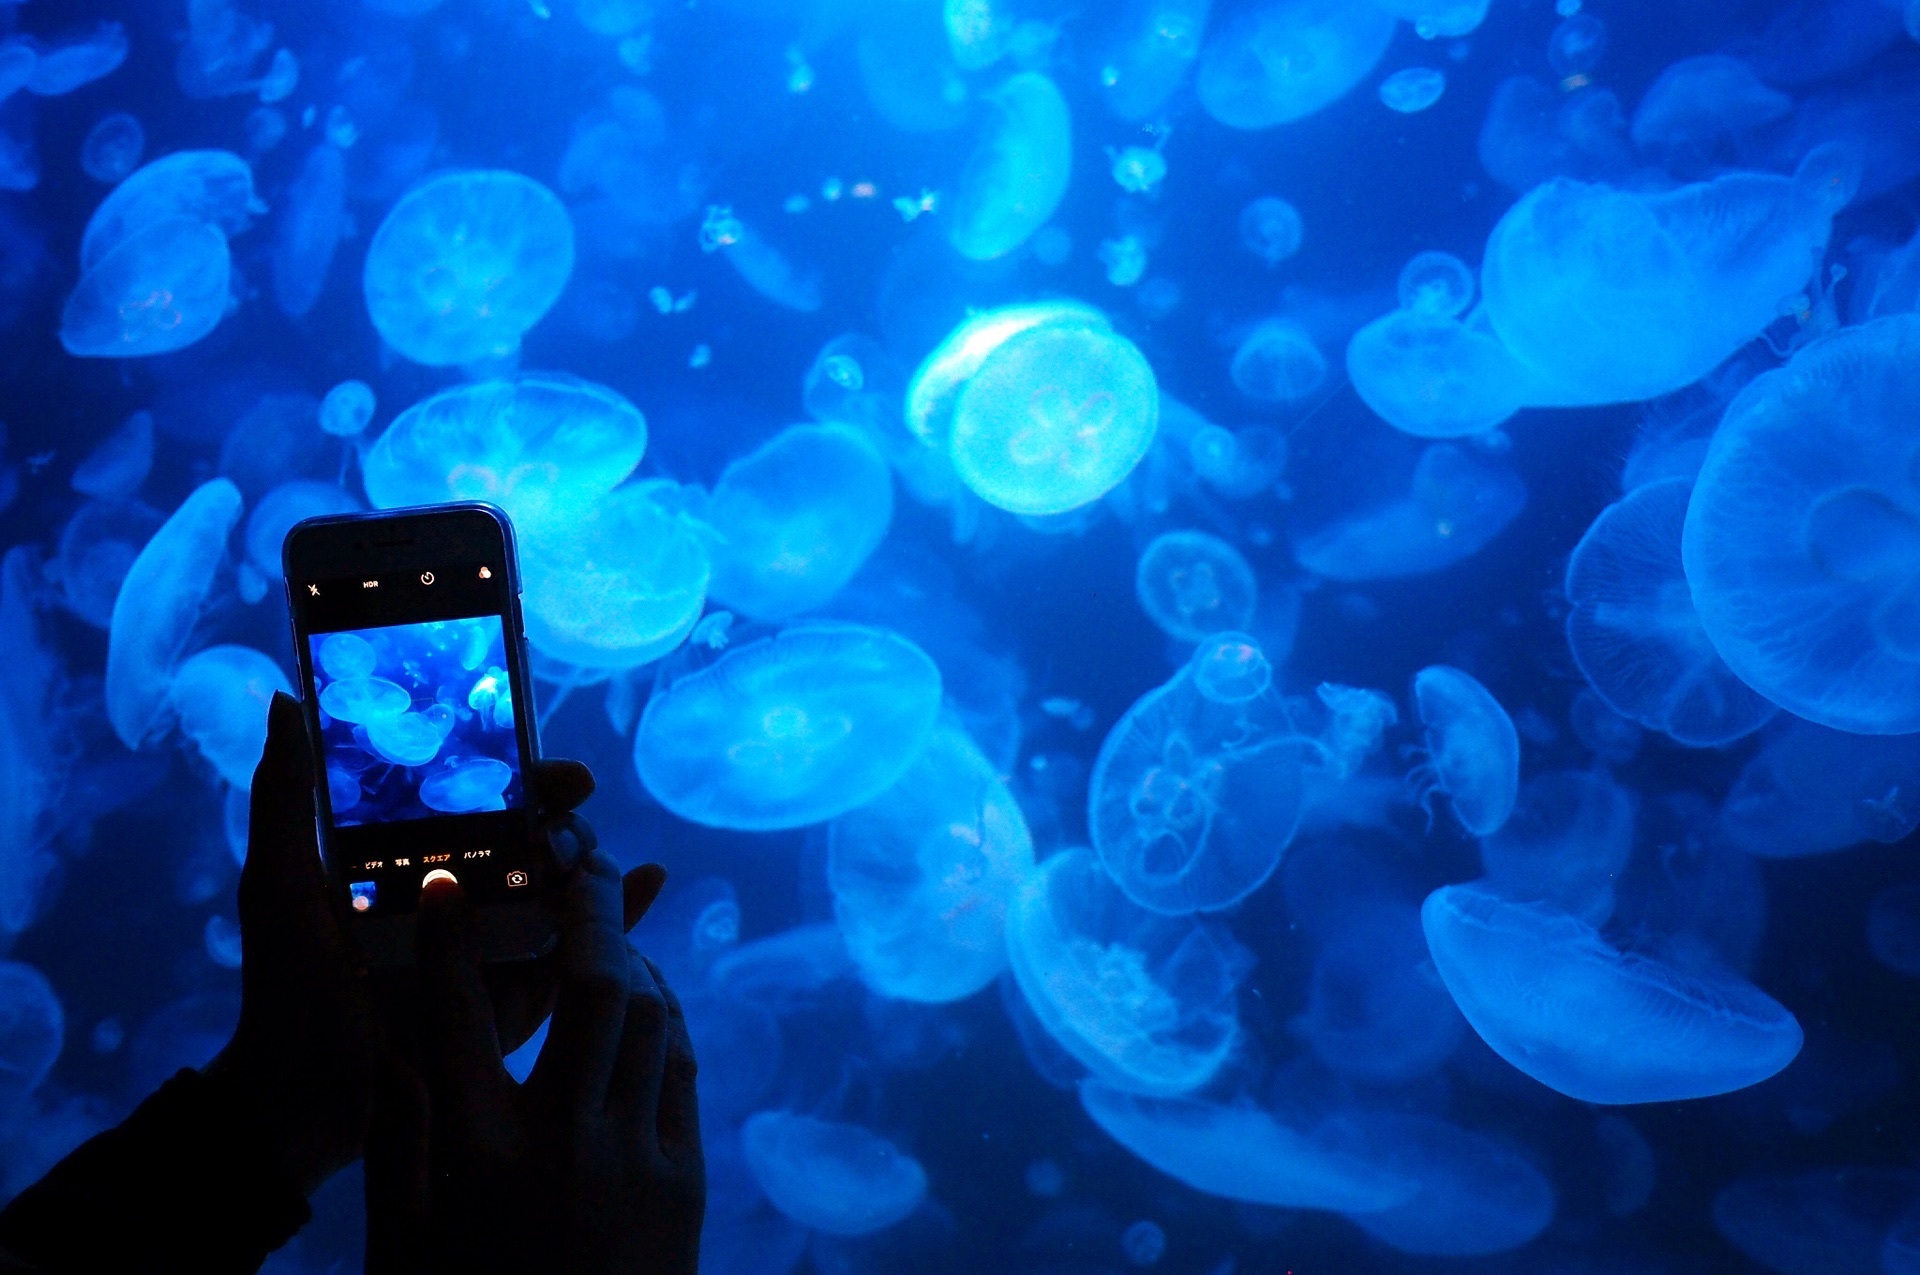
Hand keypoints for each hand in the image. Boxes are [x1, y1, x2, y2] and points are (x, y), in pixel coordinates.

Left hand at [206, 691, 662, 1195]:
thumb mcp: (281, 880)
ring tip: (585, 856)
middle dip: (560, 809)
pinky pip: (586, 947)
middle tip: (564, 806)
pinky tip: (650, 880)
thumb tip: (289, 698)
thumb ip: (287, 794)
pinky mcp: (528, 990)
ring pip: (567, 880)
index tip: (540, 758)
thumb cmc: (287, 984)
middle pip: (535, 829)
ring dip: (590, 854)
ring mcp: (503, 939)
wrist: (304, 1090)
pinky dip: (626, 911)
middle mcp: (468, 889)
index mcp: (417, 856)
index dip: (516, 769)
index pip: (480, 795)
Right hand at [365, 849, 703, 1274]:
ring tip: (604, 927)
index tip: (448, 881)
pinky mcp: (687, 1181)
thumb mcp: (402, 1245)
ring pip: (652, 1017)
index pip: (459, 1018)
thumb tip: (396, 1051)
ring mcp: (638, 1159)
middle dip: (585, 908)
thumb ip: (401, 1144)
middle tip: (573, 860)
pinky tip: (642, 1001)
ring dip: (630, 958)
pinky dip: (665, 1020)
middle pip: (592, 988)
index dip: (454, 936)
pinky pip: (682, 1070)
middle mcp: (565, 1144)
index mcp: (478, 1158)